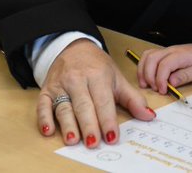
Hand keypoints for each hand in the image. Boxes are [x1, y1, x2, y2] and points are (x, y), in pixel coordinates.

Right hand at [36, 39, 153, 146]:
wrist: (74, 48)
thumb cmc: (97, 66)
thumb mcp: (117, 78)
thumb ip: (133, 99)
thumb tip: (149, 116)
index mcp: (98, 75)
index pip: (103, 101)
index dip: (107, 120)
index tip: (112, 136)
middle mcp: (77, 80)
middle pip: (83, 105)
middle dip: (88, 125)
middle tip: (93, 143)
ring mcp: (60, 85)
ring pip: (63, 107)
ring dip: (67, 125)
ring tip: (73, 140)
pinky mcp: (46, 90)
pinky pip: (43, 105)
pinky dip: (44, 118)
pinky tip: (48, 130)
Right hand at [137, 40, 191, 94]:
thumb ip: (185, 76)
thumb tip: (171, 82)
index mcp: (181, 54)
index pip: (164, 65)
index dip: (160, 79)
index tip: (162, 91)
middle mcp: (172, 50)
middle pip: (151, 59)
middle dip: (148, 76)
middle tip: (154, 90)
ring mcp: (168, 50)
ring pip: (148, 56)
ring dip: (143, 71)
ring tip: (146, 85)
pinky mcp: (167, 54)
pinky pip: (150, 57)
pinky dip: (145, 67)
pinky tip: (148, 78)